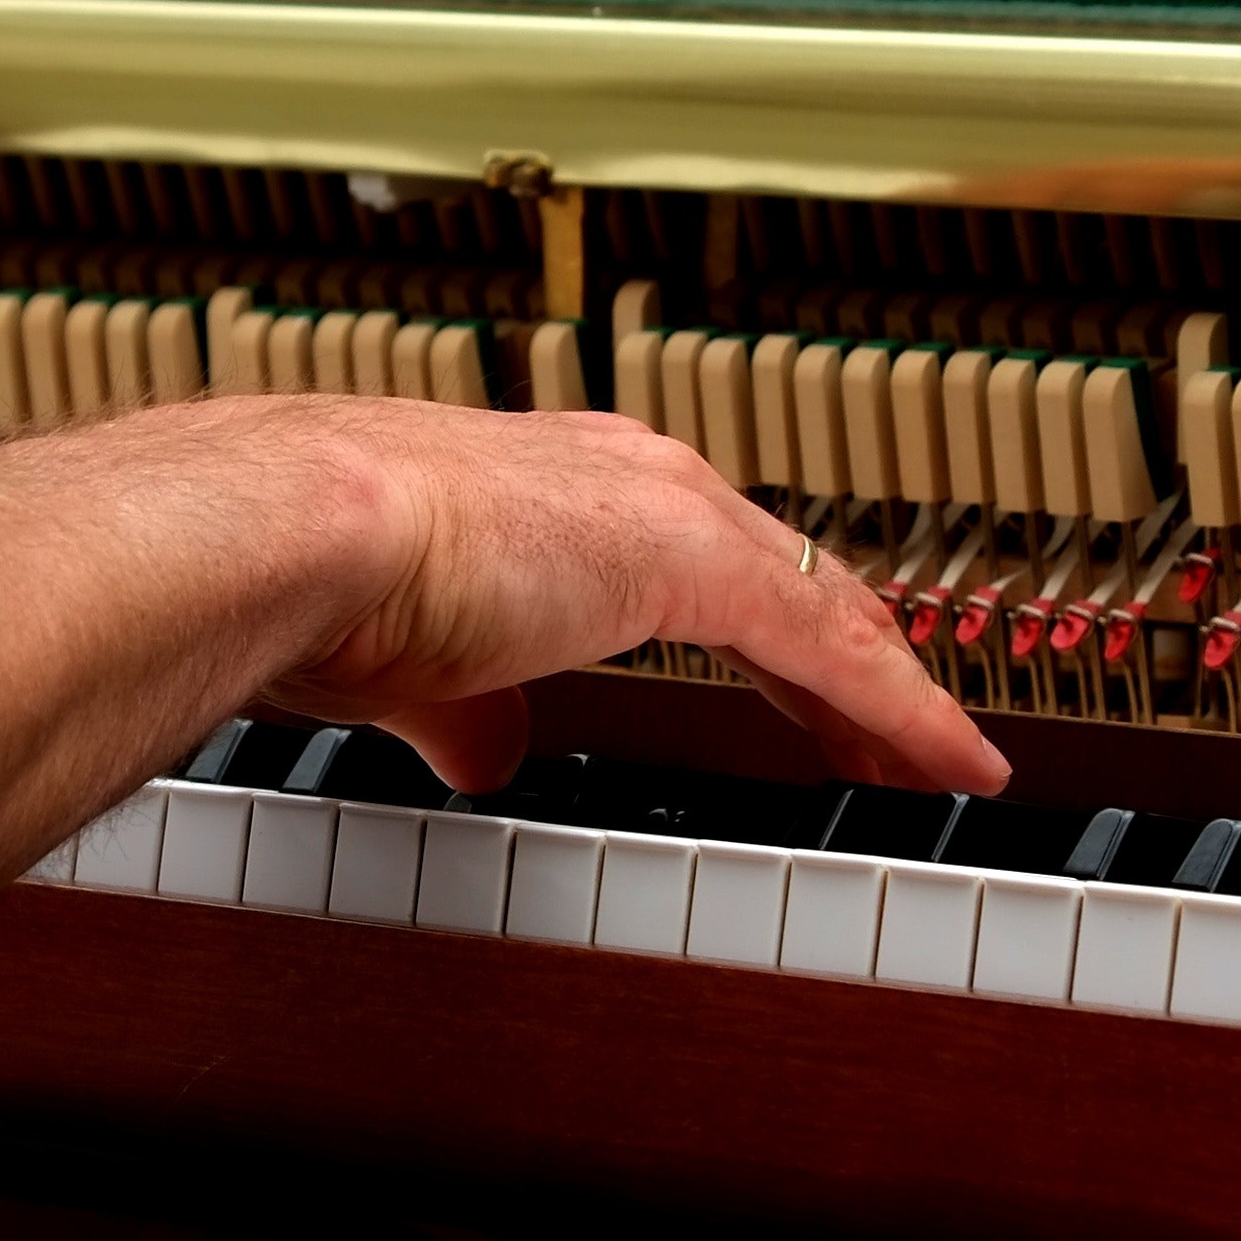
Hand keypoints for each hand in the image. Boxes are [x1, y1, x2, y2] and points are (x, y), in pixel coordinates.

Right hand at [260, 398, 1008, 798]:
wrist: (292, 535)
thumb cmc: (316, 582)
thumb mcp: (413, 663)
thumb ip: (467, 703)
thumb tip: (485, 750)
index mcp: (561, 494)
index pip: (709, 570)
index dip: (769, 643)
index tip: (812, 704)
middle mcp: (627, 478)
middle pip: (787, 582)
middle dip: (852, 668)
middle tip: (904, 737)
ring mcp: (665, 509)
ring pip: (823, 611)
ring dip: (892, 694)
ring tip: (947, 762)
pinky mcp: (691, 557)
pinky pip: (830, 649)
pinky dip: (903, 709)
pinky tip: (947, 760)